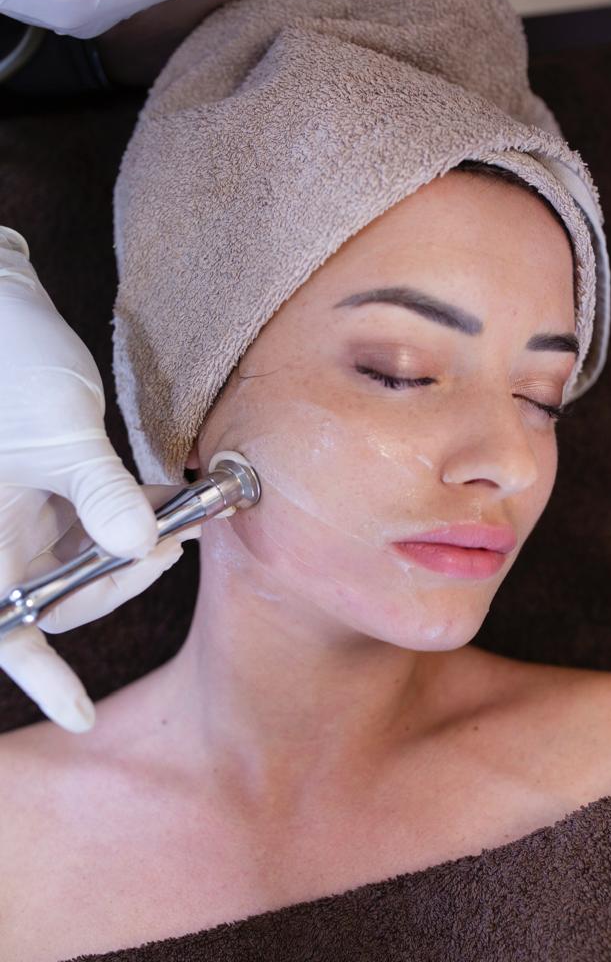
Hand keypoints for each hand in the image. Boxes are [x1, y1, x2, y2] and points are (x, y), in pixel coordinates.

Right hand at [0, 225, 198, 732]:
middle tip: (172, 547)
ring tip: (181, 519)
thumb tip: (141, 550)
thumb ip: (98, 495)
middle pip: (62, 595)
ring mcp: (24, 513)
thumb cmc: (9, 362)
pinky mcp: (49, 486)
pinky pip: (90, 522)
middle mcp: (2, 537)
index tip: (82, 717)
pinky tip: (161, 500)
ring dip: (132, 548)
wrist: (0, 305)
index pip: (9, 627)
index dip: (43, 677)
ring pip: (83, 560)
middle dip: (120, 579)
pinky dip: (127, 518)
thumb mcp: (60, 432)